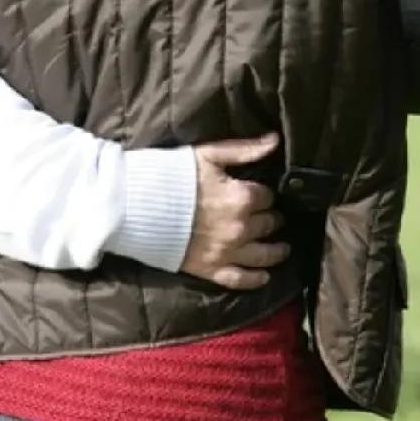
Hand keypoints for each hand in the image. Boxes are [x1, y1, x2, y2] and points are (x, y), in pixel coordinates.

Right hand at [182, 134, 287, 290]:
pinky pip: (241, 279)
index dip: (264, 194)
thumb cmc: (172, 175)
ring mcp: (227, 252)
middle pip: (268, 224)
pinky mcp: (211, 269)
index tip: (260, 194)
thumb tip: (274, 141)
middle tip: (269, 217)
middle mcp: (240, 227)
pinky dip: (256, 279)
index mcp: (241, 197)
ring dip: (276, 251)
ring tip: (282, 248)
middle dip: (271, 218)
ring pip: (264, 255)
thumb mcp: (208, 154)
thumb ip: (244, 149)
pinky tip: (264, 276)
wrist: (137, 206)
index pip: (267, 197)